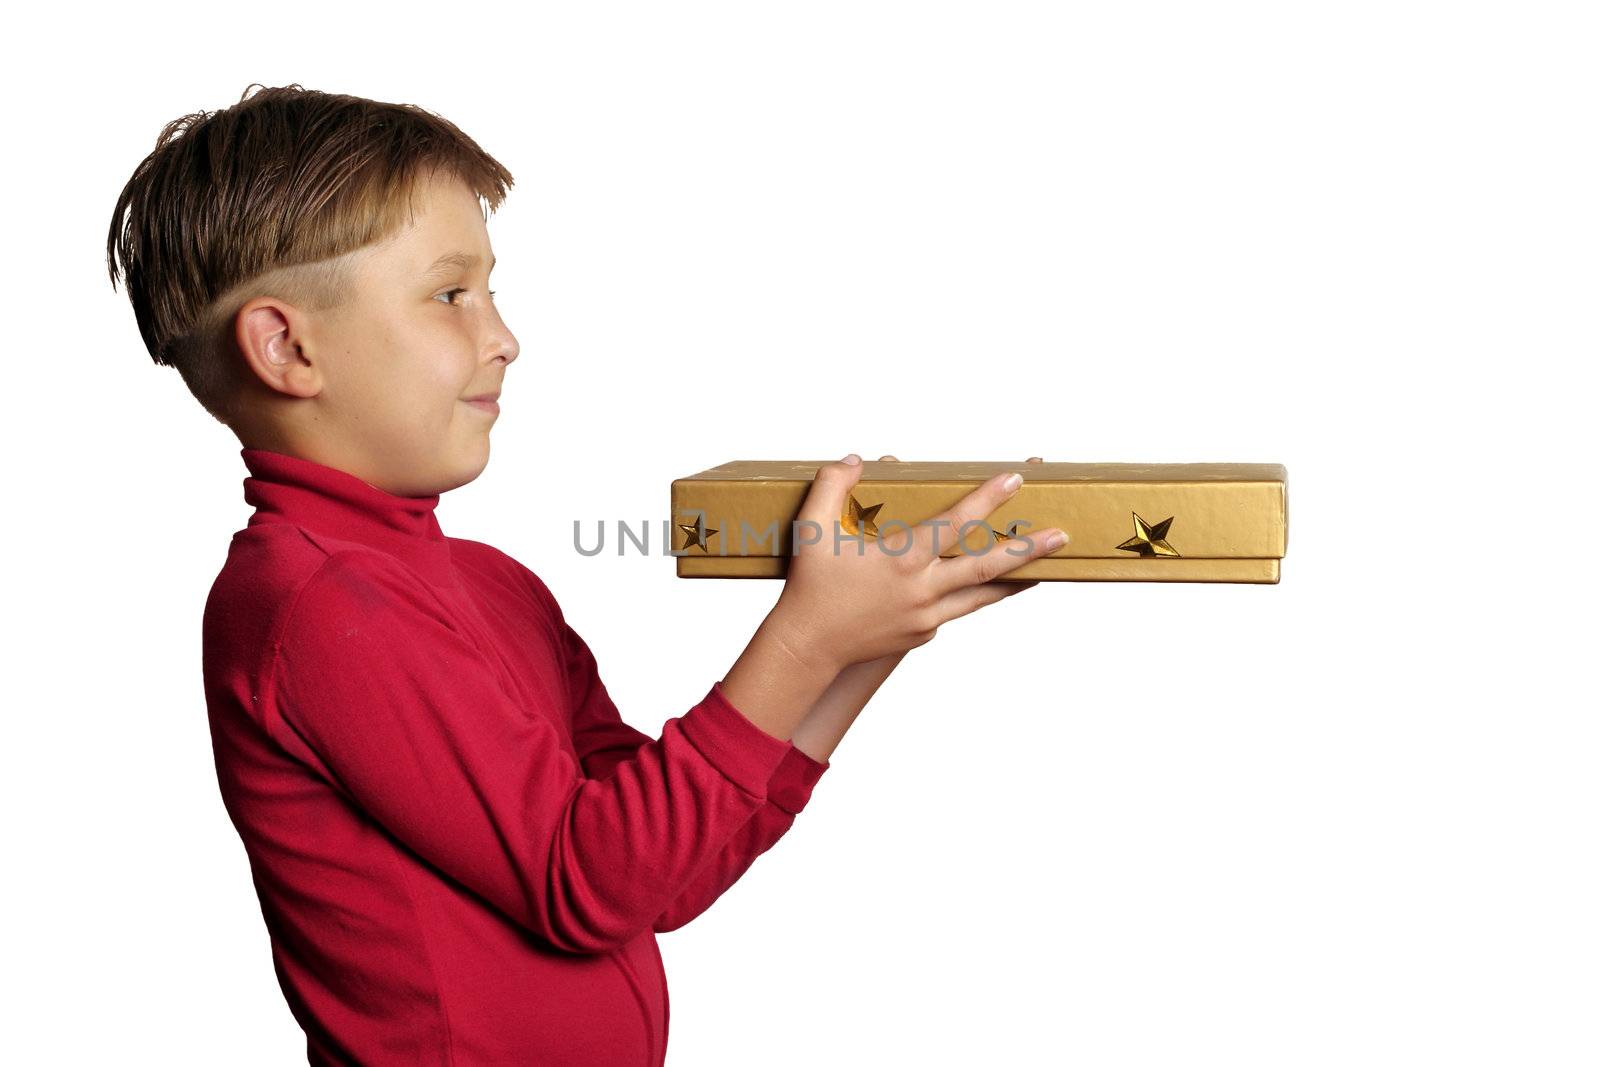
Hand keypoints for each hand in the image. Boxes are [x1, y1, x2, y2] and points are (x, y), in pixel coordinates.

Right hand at [771, 453, 1059, 672]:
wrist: (807, 647)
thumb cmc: (810, 586)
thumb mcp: (813, 529)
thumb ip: (832, 487)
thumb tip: (854, 460)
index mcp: (901, 559)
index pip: (955, 523)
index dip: (987, 499)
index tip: (1014, 479)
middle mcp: (922, 589)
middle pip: (988, 565)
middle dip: (1028, 547)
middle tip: (1062, 534)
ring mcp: (927, 616)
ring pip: (982, 595)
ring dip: (1015, 580)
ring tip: (1044, 568)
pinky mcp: (923, 635)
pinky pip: (953, 609)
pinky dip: (967, 594)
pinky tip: (977, 584)